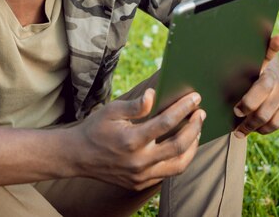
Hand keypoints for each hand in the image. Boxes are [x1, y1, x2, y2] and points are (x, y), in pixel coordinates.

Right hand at [70, 89, 205, 190]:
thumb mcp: (111, 111)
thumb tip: (154, 94)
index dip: (184, 108)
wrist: (78, 156)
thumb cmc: (96, 129)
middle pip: (179, 146)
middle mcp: (138, 161)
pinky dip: (179, 159)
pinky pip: (167, 173)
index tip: (195, 97)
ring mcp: (140, 176)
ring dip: (192, 146)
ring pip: (179, 165)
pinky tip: (182, 146)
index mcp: (131, 140)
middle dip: (195, 127)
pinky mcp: (140, 184)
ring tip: (196, 130)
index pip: (166, 122)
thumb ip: (135, 105)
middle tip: (201, 113)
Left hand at [232, 34, 278, 137]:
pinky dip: (263, 129)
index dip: (276, 43)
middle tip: (235, 112)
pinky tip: (254, 128)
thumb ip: (228, 68)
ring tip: (239, 129)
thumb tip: (217, 58)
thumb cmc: (241, 81)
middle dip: (247, 108)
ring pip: (268, 116)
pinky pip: (276, 123)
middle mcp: (277, 78)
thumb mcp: (233, 74)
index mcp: (261, 67)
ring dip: (251, 125)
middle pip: (262, 97)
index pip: (270, 51)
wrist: (262, 88)